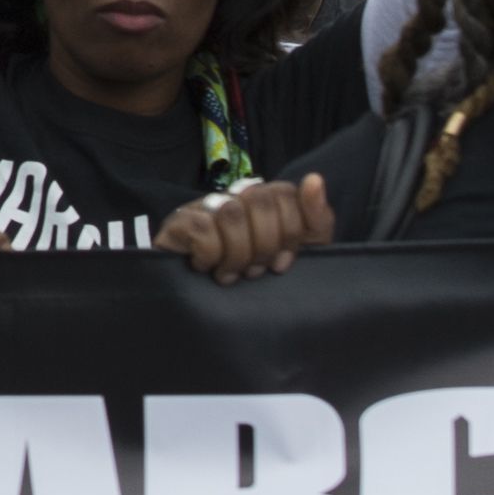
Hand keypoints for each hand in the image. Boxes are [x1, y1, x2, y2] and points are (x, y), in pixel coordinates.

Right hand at [153, 173, 334, 282]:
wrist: (205, 315)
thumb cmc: (256, 279)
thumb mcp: (298, 255)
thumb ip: (316, 220)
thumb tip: (314, 179)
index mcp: (265, 200)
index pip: (285, 193)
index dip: (289, 232)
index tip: (282, 262)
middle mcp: (233, 196)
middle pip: (260, 200)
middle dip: (264, 245)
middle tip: (254, 270)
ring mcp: (204, 207)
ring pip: (232, 213)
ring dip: (237, 256)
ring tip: (231, 274)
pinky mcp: (178, 222)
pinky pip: (202, 228)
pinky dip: (210, 255)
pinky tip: (206, 268)